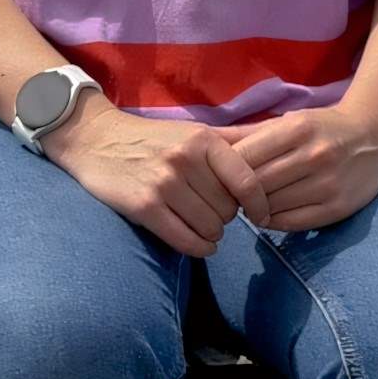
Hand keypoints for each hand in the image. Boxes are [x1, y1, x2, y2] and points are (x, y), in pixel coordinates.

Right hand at [45, 101, 273, 256]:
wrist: (95, 140)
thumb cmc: (153, 139)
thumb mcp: (194, 131)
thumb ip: (235, 139)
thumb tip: (282, 132)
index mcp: (203, 140)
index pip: (247, 181)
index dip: (260, 205)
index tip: (262, 216)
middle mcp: (185, 160)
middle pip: (228, 209)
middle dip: (226, 216)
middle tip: (213, 211)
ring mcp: (163, 184)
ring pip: (210, 228)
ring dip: (211, 233)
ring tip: (202, 224)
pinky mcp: (144, 207)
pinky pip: (185, 240)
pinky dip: (198, 247)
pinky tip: (198, 243)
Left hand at [214, 104, 377, 232]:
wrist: (374, 136)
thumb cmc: (321, 127)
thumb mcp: (287, 122)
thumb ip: (247, 134)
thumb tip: (204, 140)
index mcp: (297, 129)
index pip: (245, 158)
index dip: (224, 172)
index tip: (220, 177)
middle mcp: (314, 156)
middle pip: (256, 185)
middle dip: (237, 194)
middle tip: (230, 197)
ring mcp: (328, 184)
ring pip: (272, 206)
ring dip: (255, 209)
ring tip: (250, 204)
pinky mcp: (338, 208)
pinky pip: (292, 222)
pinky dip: (275, 221)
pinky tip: (271, 213)